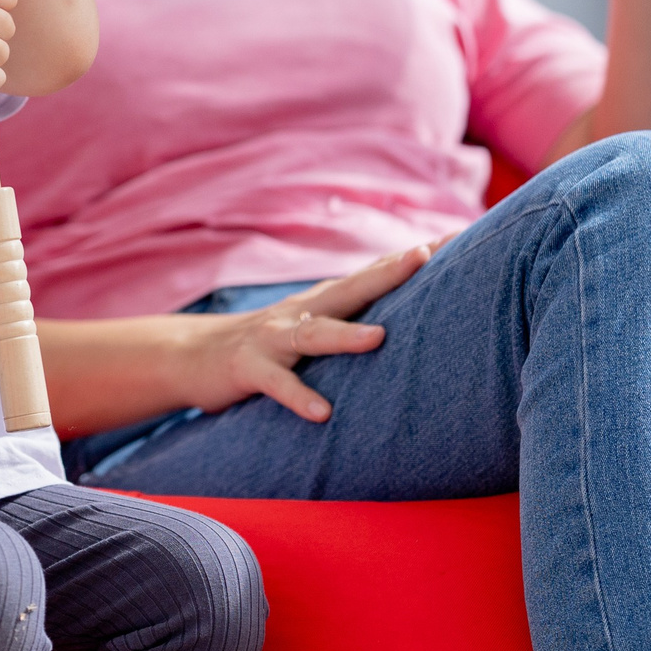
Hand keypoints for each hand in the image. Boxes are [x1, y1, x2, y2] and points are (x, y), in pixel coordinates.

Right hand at [176, 246, 433, 421]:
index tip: (457, 237)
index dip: (412, 257)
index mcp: (324, 302)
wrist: (192, 355)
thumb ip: (353, 318)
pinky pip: (278, 384)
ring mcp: (274, 338)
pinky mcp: (249, 368)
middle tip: (425, 254)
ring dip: (346, 335)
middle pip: (351, 288)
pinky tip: (323, 413)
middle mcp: (303, 311)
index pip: (374, 273)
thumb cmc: (267, 344)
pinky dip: (299, 396)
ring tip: (380, 338)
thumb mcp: (311, 325)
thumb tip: (412, 319)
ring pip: (314, 333)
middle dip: (388, 272)